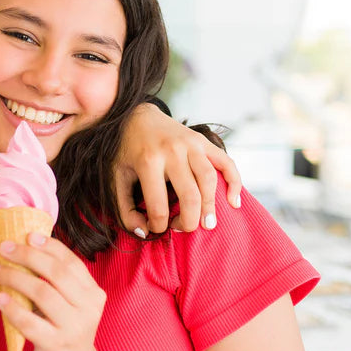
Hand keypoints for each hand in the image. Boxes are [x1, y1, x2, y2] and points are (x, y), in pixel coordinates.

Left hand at [0, 233, 103, 350]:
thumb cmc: (65, 335)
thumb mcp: (71, 307)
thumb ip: (56, 283)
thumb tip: (26, 248)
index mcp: (93, 293)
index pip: (70, 261)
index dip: (48, 246)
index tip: (26, 236)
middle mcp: (88, 308)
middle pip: (56, 273)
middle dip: (27, 256)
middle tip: (2, 249)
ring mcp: (73, 327)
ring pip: (42, 293)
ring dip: (14, 278)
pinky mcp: (56, 345)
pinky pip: (30, 322)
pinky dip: (12, 308)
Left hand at [116, 103, 241, 234]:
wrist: (136, 116)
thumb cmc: (125, 153)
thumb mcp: (115, 179)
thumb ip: (125, 209)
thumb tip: (144, 233)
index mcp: (147, 162)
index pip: (158, 206)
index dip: (158, 225)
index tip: (157, 228)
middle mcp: (172, 151)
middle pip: (189, 195)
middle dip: (189, 221)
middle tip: (184, 229)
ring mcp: (191, 144)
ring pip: (209, 180)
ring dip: (210, 206)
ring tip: (207, 224)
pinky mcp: (203, 141)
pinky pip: (226, 163)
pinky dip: (234, 183)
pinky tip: (233, 202)